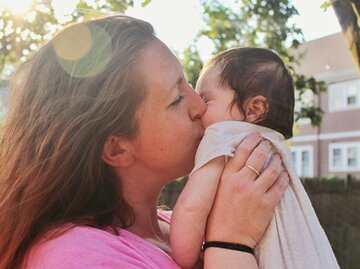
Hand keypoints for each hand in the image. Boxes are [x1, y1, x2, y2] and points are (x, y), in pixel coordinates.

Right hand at [205, 133, 288, 247]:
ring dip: (277, 160)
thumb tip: (234, 159)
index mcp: (226, 177)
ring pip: (272, 169)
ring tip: (278, 157)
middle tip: (269, 143)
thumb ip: (226, 175)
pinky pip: (280, 186)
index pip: (242, 151)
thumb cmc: (217, 216)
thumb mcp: (216, 191)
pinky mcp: (267, 205)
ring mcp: (255, 193)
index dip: (251, 140)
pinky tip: (285, 173)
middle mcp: (241, 182)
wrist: (227, 240)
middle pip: (258, 155)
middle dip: (266, 146)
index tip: (256, 135)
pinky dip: (284, 177)